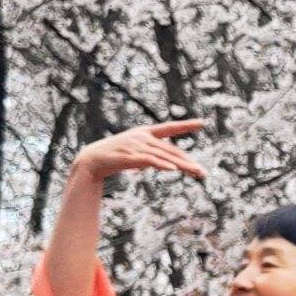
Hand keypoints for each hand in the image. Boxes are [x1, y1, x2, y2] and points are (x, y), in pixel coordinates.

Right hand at [71, 119, 208, 188]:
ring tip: (196, 172)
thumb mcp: (136, 154)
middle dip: (188, 162)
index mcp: (144, 132)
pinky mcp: (130, 156)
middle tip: (203, 172)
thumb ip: (152, 157)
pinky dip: (162, 165)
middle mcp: (142, 137)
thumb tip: (168, 165)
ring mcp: (136, 146)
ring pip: (165, 156)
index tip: (201, 123)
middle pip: (171, 150)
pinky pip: (150, 161)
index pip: (169, 128)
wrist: (92, 160)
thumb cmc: (115, 157)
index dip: (185, 125)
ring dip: (182, 166)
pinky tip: (173, 169)